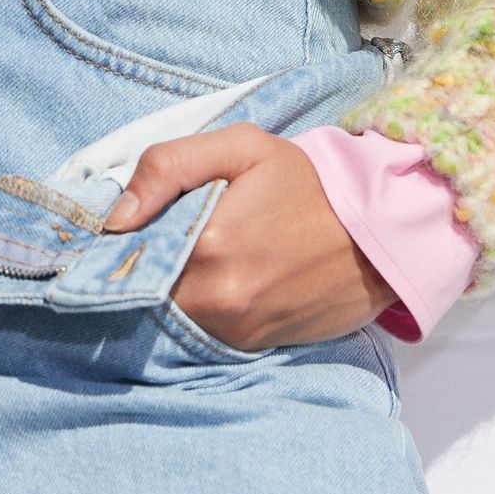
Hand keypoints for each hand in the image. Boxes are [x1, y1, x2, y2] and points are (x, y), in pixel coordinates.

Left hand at [101, 125, 393, 350]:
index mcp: (208, 243)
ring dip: (170, 289)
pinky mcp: (251, 346)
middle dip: (144, 264)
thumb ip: (169, 166)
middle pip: (145, 288)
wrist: (377, 236)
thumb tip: (117, 217)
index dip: (120, 242)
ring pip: (170, 313)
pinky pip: (202, 331)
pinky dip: (198, 309)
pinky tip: (219, 279)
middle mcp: (217, 297)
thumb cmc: (307, 184)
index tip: (123, 229)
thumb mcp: (242, 146)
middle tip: (162, 236)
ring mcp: (236, 328)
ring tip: (196, 256)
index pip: (129, 255)